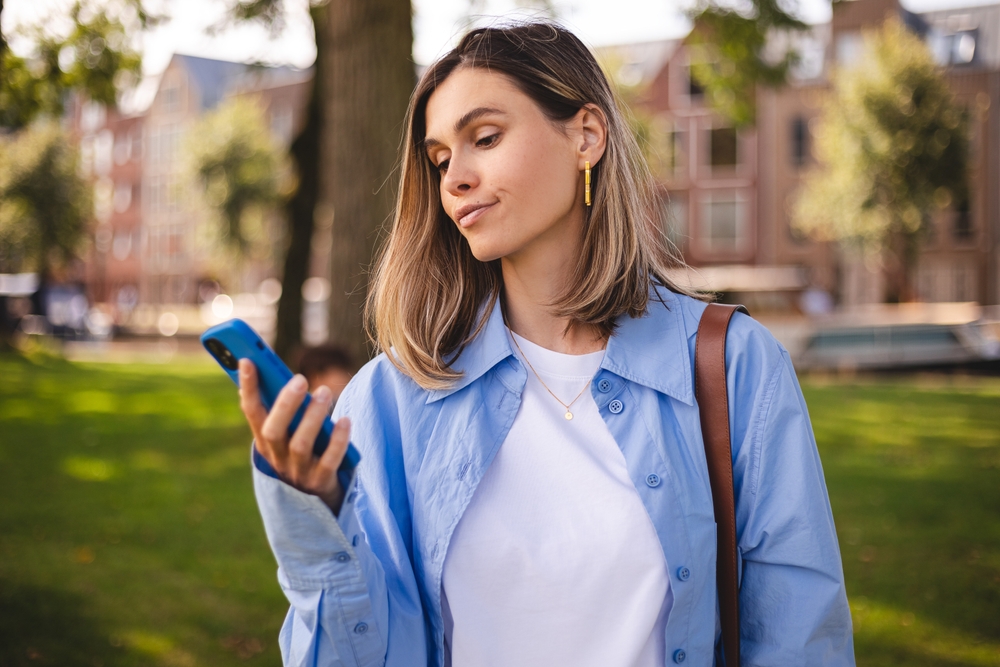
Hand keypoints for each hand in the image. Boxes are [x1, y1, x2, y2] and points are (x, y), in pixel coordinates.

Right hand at [238, 359, 351, 512]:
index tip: (247, 360)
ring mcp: (298, 471)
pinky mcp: (321, 481)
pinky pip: (329, 461)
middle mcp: (277, 457)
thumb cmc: (303, 452)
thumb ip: (282, 408)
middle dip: (284, 404)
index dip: (247, 387)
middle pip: (273, 431)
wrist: (318, 496)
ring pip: (300, 444)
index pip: (251, 412)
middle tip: (300, 378)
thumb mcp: (288, 432)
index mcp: (265, 441)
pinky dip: (337, 440)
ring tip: (324, 392)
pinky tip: (345, 420)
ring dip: (313, 416)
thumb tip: (272, 369)